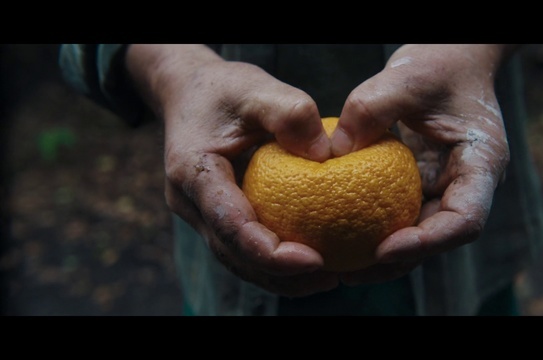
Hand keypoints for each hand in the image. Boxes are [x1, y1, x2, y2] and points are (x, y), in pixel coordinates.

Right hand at [125, 44, 338, 296]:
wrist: (188, 91)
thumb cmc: (223, 89)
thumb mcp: (256, 88)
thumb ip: (290, 114)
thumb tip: (327, 156)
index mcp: (193, 173)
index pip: (230, 227)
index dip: (270, 253)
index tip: (315, 260)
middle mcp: (188, 202)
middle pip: (233, 254)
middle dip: (280, 276)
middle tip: (331, 279)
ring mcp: (197, 212)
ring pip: (235, 258)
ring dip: (277, 276)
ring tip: (326, 279)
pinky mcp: (212, 213)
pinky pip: (240, 245)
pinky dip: (271, 259)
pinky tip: (308, 259)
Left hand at [333, 44, 512, 284]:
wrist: (452, 57)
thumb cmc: (439, 62)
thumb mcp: (406, 77)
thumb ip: (371, 108)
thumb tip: (331, 152)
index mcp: (481, 164)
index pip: (465, 220)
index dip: (428, 242)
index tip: (384, 249)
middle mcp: (465, 184)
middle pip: (438, 239)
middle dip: (397, 262)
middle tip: (350, 272)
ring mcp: (443, 185)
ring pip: (417, 233)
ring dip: (381, 255)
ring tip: (339, 266)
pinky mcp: (421, 183)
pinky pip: (398, 212)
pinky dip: (373, 227)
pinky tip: (337, 235)